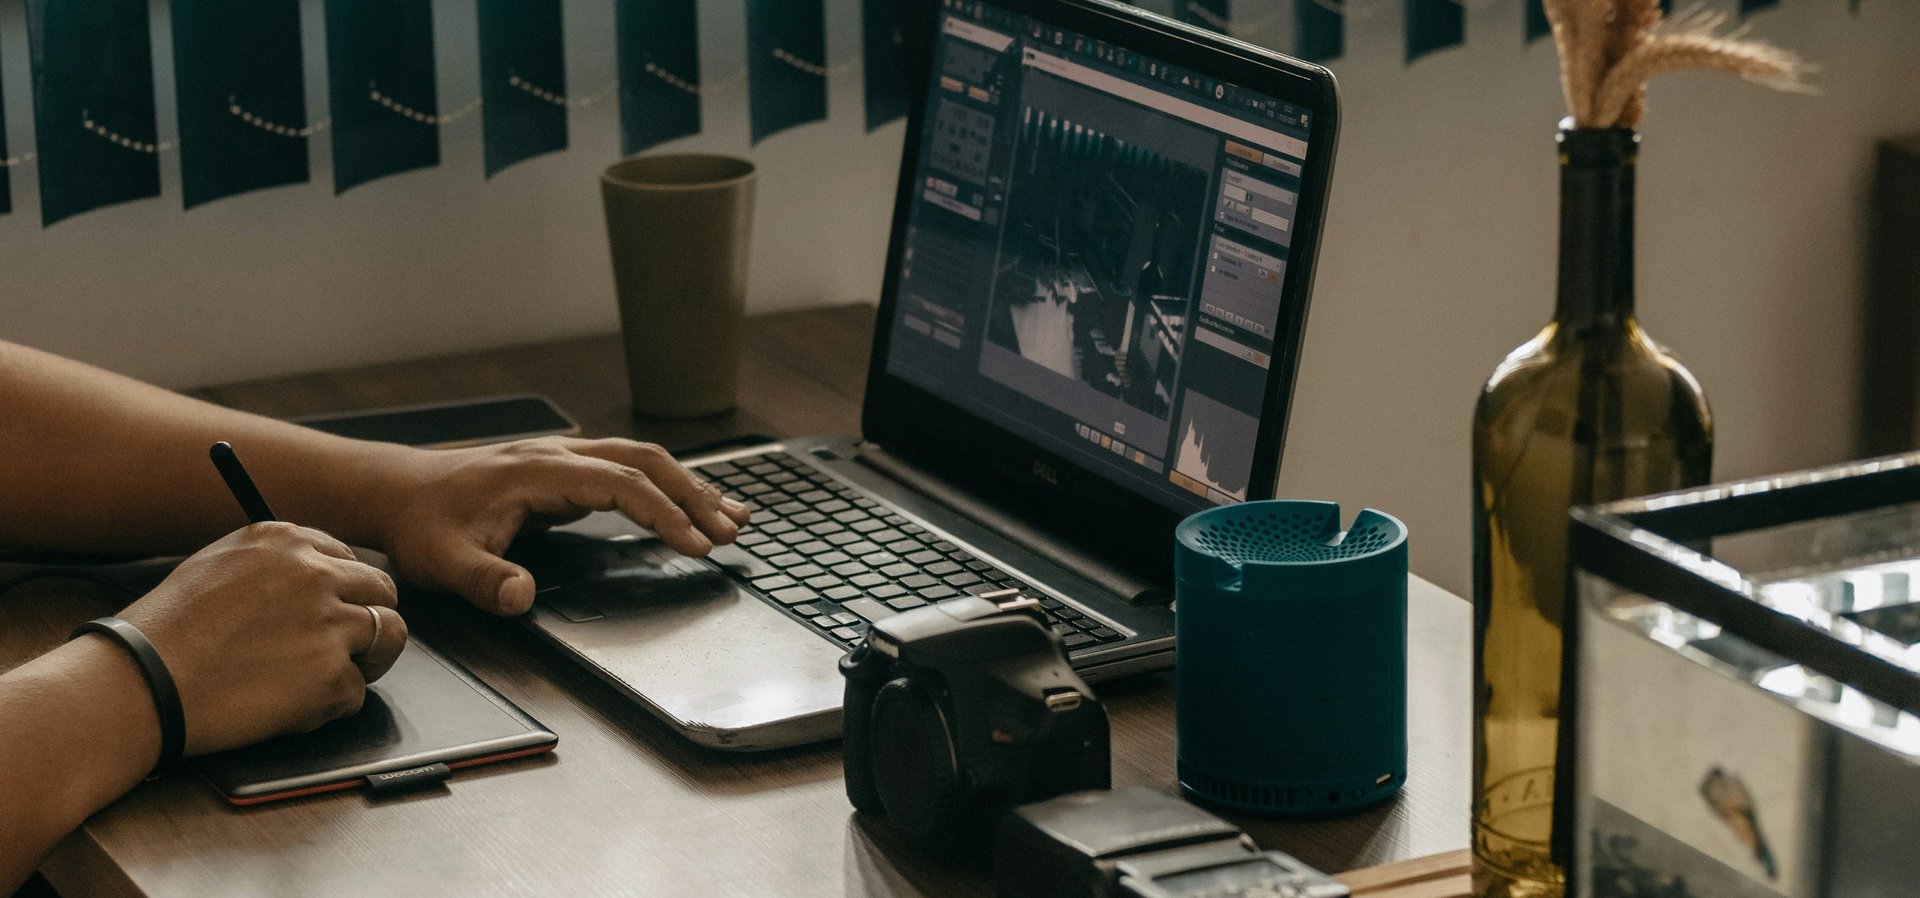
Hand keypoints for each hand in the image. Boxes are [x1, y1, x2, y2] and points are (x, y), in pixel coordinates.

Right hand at [112, 522, 404, 755]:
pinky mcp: (332, 675)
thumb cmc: (166, 630)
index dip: (346, 590)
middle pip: (383, 591)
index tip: (333, 610)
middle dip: (371, 619)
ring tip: (332, 677)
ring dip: (369, 660)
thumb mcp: (217, 565)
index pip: (350, 557)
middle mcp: (317, 573)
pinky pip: (357, 692)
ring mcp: (329, 624)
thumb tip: (316, 573)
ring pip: (390, 636)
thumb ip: (273, 564)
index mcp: (288, 541)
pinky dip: (331, 705)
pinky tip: (291, 708)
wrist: (142, 682)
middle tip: (348, 648)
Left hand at [364, 437, 751, 615]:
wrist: (397, 492)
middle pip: (646, 461)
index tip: (696, 543)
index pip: (620, 484)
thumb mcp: (444, 561)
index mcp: (538, 472)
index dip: (664, 512)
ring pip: (643, 460)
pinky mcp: (566, 472)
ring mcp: (564, 459)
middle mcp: (558, 455)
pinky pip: (629, 471)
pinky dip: (667, 488)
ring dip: (689, 487)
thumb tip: (522, 599)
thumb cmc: (421, 525)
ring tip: (733, 517)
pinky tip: (690, 506)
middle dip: (694, 495)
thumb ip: (484, 581)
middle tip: (732, 532)